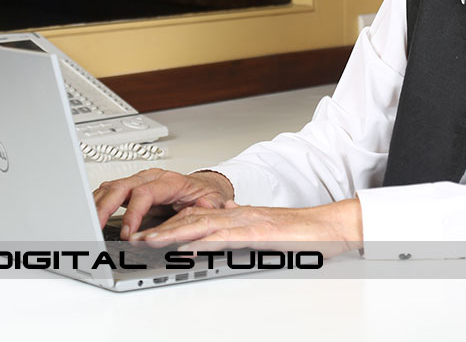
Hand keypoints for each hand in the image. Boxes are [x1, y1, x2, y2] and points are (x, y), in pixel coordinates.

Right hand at [92, 168, 234, 239]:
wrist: (206, 187)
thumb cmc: (206, 195)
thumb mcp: (213, 203)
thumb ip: (207, 209)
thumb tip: (201, 215)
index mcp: (170, 181)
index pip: (144, 193)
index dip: (132, 213)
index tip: (127, 233)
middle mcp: (152, 178)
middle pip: (121, 187)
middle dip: (104, 207)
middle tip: (94, 228)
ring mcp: (140, 182)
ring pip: (111, 188)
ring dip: (97, 205)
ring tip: (87, 225)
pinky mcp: (132, 190)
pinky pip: (109, 193)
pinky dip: (98, 204)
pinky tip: (91, 216)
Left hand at [131, 198, 363, 257]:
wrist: (330, 228)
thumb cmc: (303, 234)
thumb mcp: (265, 231)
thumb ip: (242, 229)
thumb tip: (220, 230)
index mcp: (238, 215)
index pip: (196, 217)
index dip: (168, 224)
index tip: (145, 232)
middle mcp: (238, 215)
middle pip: (191, 219)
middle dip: (160, 229)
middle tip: (134, 238)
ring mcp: (247, 224)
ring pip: (201, 226)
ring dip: (172, 234)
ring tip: (149, 242)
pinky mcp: (258, 236)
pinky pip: (225, 239)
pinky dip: (202, 243)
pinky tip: (186, 249)